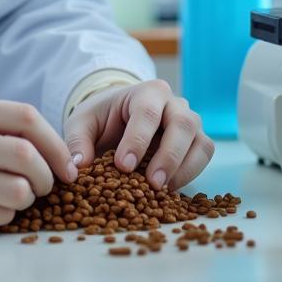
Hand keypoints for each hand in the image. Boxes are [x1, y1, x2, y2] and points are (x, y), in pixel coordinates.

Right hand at [0, 98, 77, 236]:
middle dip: (47, 175)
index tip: (65, 161)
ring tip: (12, 197)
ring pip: (18, 191)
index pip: (23, 116)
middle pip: (25, 156)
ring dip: (26, 199)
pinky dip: (3, 216)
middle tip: (46, 185)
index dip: (53, 141)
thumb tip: (46, 145)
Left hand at [63, 79, 213, 190]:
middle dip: (168, 156)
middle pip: (182, 124)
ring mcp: (189, 121)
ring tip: (161, 190)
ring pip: (200, 141)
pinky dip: (191, 173)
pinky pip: (203, 155)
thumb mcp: (82, 123)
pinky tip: (169, 189)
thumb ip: (78, 141)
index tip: (124, 165)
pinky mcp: (197, 141)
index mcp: (146, 91)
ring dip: (184, 168)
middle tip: (151, 183)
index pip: (146, 112)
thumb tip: (78, 167)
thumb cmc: (103, 117)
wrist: (119, 117)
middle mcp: (173, 103)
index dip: (138, 140)